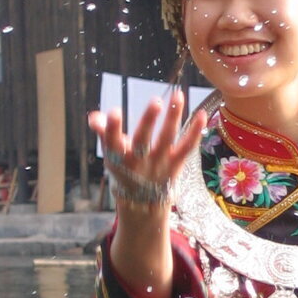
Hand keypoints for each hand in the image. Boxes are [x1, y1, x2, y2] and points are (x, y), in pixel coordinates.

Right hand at [88, 91, 204, 210]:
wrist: (142, 202)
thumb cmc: (124, 170)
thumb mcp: (111, 154)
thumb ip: (104, 132)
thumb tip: (94, 116)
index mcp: (118, 156)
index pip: (113, 141)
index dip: (112, 127)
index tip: (114, 111)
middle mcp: (138, 160)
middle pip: (143, 139)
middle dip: (149, 120)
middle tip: (156, 101)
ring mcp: (158, 162)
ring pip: (167, 138)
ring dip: (173, 117)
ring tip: (178, 95)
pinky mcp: (175, 165)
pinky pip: (186, 148)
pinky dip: (195, 132)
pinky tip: (202, 115)